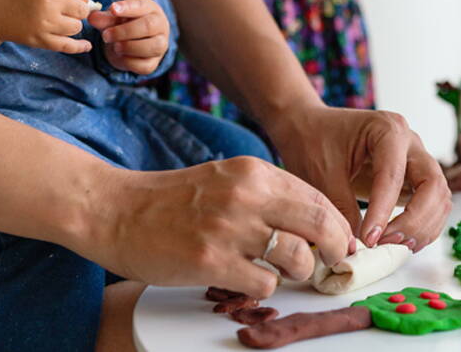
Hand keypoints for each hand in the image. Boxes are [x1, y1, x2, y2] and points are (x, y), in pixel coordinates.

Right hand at [0, 0, 94, 53]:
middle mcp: (50, 3)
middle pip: (81, 10)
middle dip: (79, 10)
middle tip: (70, 10)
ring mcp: (46, 23)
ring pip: (76, 28)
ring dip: (73, 24)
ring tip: (61, 20)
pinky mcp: (40, 40)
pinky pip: (67, 46)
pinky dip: (79, 47)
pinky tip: (87, 46)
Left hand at [88, 0, 169, 74]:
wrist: (133, 40)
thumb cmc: (124, 22)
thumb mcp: (114, 17)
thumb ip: (104, 18)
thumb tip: (91, 18)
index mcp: (150, 8)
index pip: (141, 5)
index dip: (127, 8)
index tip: (112, 9)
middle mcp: (160, 25)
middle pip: (148, 26)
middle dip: (124, 31)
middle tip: (106, 35)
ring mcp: (160, 45)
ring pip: (152, 46)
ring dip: (129, 47)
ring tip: (115, 46)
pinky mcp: (154, 63)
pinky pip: (145, 65)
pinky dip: (130, 62)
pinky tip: (121, 56)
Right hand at [89, 154, 353, 294]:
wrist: (119, 210)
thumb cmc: (173, 200)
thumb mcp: (225, 181)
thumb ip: (267, 196)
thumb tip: (315, 225)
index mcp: (251, 171)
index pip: (317, 198)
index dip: (337, 227)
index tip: (341, 245)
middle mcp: (246, 194)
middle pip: (320, 225)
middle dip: (334, 251)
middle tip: (330, 266)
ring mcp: (229, 228)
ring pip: (298, 259)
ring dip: (296, 273)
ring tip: (276, 271)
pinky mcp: (212, 261)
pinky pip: (265, 286)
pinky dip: (262, 289)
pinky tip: (242, 278)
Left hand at [267, 101, 451, 252]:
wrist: (308, 127)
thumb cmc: (313, 141)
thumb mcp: (322, 172)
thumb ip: (343, 208)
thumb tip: (359, 246)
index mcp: (386, 128)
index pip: (393, 175)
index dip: (384, 211)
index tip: (368, 239)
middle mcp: (409, 141)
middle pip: (433, 185)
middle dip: (415, 220)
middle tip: (388, 243)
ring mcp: (415, 159)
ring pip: (439, 199)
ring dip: (422, 227)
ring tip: (393, 246)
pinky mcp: (413, 178)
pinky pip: (431, 206)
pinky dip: (422, 227)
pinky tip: (399, 241)